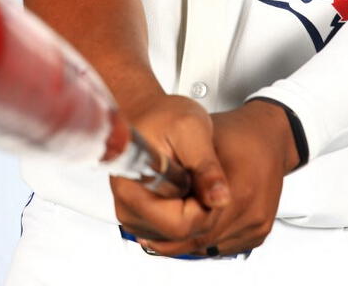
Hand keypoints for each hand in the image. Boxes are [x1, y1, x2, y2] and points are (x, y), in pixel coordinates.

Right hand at [110, 93, 230, 244]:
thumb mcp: (193, 130)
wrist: (148, 112)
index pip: (179, 225)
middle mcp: (126, 208)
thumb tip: (220, 199)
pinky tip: (183, 187)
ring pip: (176, 237)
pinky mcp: (138, 218)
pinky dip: (184, 212)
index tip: (207, 180)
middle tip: (199, 175)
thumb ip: (207, 166)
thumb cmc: (165, 115)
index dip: (204, 206)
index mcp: (133, 188)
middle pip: (177, 235)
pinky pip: (171, 231)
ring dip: (192, 210)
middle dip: (199, 208)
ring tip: (189, 177)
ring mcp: (131, 216)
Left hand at [139, 100, 298, 257]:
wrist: (269, 134)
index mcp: (239, 191)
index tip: (144, 222)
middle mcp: (252, 213)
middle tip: (146, 227)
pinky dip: (204, 238)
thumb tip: (153, 185)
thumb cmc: (237, 133)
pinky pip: (222, 246)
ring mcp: (257, 225)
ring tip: (165, 221)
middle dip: (171, 236)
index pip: (193, 226)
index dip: (165, 225)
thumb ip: (183, 168)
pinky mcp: (258, 232)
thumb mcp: (201, 140)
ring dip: (186, 239)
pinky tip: (191, 220)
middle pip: (200, 241)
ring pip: (209, 247)